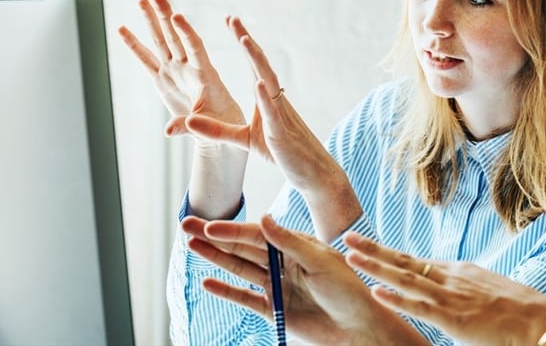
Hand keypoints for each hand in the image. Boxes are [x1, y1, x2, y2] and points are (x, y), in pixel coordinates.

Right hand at [119, 0, 247, 218]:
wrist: (220, 130)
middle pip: (176, 37)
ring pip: (161, 41)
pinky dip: (134, 45)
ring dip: (152, 21)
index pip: (196, 48)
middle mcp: (189, 68)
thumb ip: (190, 126)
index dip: (187, 33)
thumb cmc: (223, 125)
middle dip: (165, 16)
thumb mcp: (211, 127)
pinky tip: (123, 29)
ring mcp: (175, 71)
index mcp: (206, 75)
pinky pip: (146, 59)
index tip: (177, 16)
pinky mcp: (164, 80)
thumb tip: (168, 131)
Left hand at [183, 16, 361, 239]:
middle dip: (246, 40)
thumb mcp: (244, 140)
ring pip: (268, 81)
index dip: (243, 42)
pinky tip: (259, 83)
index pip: (254, 65)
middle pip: (260, 64)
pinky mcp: (281, 132)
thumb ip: (217, 130)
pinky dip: (265, 97)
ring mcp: (280, 114)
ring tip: (244, 40)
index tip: (231, 21)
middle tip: (232, 18)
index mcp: (267, 99)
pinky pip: (273, 112)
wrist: (312, 172)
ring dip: (257, 60)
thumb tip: (189, 120)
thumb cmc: (281, 153)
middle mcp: (275, 100)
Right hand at [184, 215, 427, 345]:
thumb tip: (264, 218)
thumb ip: (290, 242)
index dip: (232, 230)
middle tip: (186, 225)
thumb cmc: (348, 289)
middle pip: (242, 247)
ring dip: (215, 258)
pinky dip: (226, 290)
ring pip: (240, 269)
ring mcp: (277, 285)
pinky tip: (208, 282)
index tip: (209, 225)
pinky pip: (245, 298)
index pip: (257, 235)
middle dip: (214, 237)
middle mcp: (284, 262)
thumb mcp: (321, 261)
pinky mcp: (275, 310)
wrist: (359, 327)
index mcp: (296, 245)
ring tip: (191, 246)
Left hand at [344, 232, 545, 344]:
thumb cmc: (519, 313)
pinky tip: (376, 291)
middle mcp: (451, 278)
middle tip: (347, 237)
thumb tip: (455, 301)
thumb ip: (466, 294)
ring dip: (375, 267)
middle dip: (373, 250)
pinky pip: (420, 307)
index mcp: (457, 272)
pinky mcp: (454, 318)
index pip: (415, 261)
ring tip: (350, 256)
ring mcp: (451, 296)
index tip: (366, 246)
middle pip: (404, 261)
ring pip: (405, 278)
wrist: (543, 322)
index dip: (388, 254)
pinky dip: (396, 298)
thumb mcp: (487, 295)